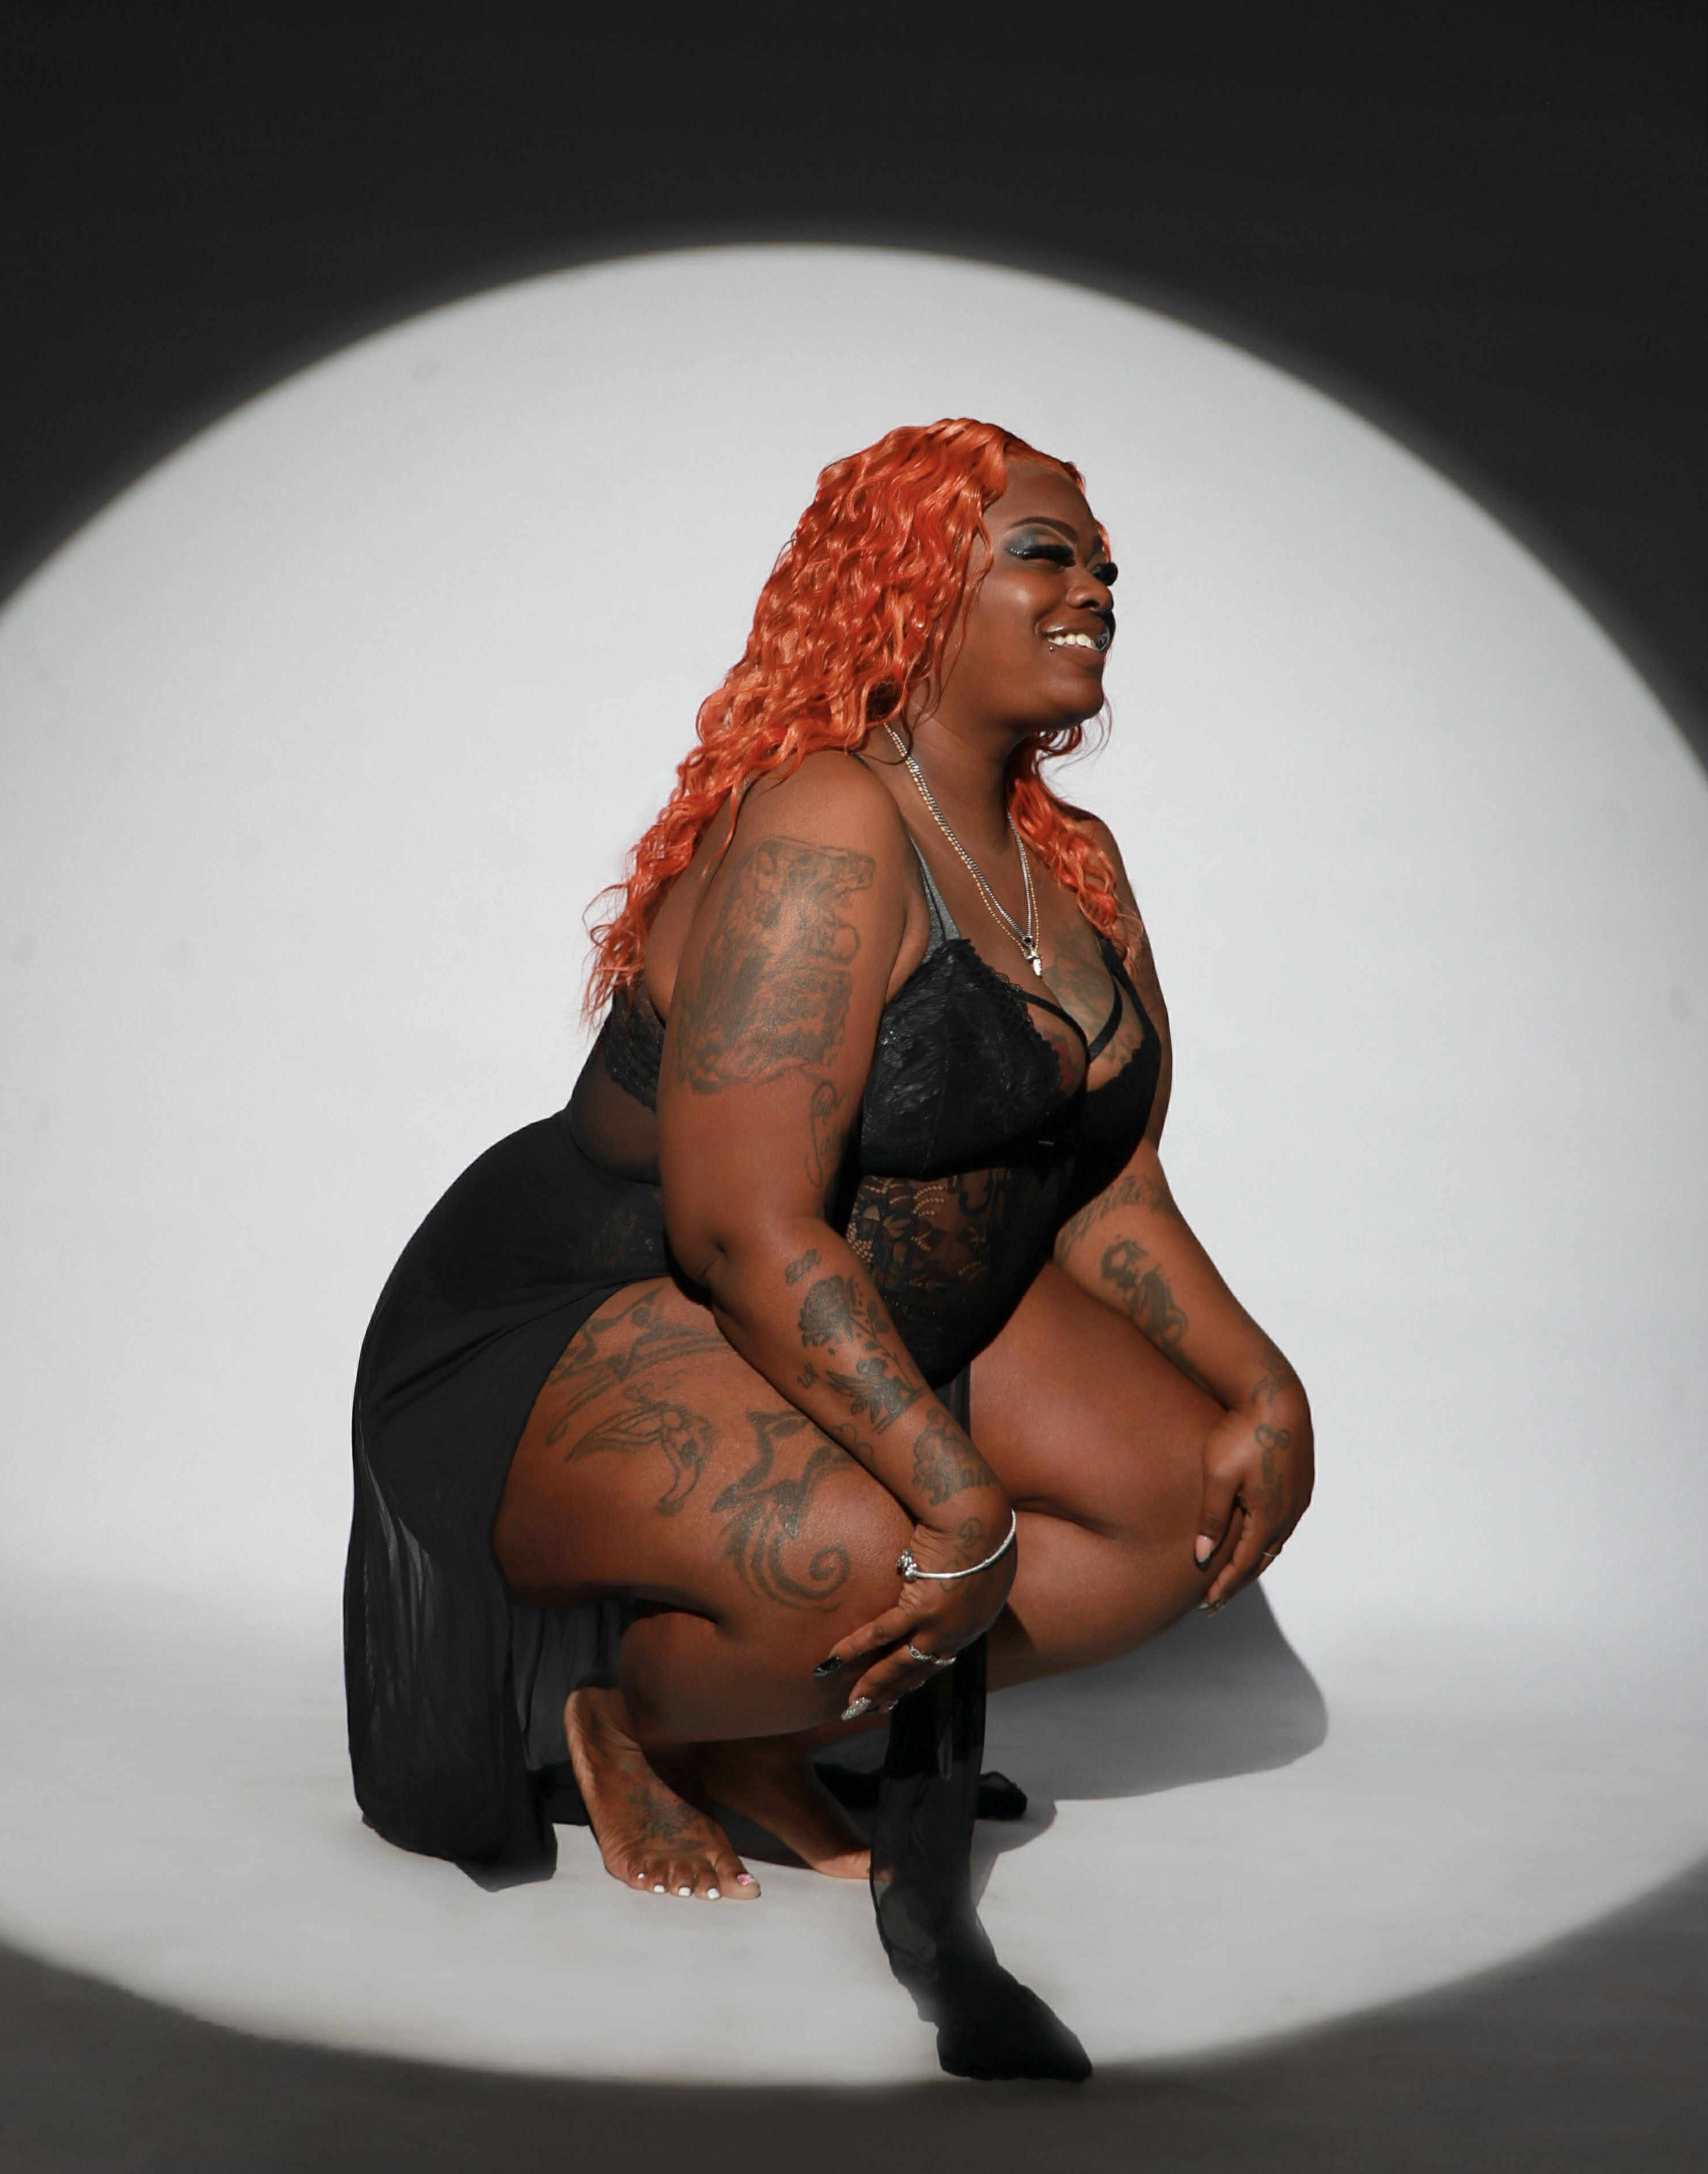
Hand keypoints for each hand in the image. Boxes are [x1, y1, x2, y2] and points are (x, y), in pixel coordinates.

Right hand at [815, 1507, 1016, 1716]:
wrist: (978, 1515)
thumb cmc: (981, 1525)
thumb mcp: (984, 1561)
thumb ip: (968, 1577)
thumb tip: (952, 1572)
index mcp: (974, 1623)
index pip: (940, 1659)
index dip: (917, 1676)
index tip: (899, 1690)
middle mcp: (959, 1633)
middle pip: (920, 1671)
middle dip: (892, 1692)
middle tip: (868, 1709)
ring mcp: (942, 1625)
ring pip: (901, 1664)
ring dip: (873, 1685)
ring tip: (850, 1702)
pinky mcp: (923, 1609)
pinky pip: (882, 1633)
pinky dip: (856, 1648)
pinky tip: (834, 1659)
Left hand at [1195, 1396, 1312, 1610]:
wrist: (1275, 1398)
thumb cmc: (1241, 1433)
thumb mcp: (1217, 1476)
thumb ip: (1210, 1519)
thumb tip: (1200, 1558)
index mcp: (1269, 1517)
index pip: (1243, 1565)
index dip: (1224, 1586)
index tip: (1206, 1604)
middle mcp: (1289, 1513)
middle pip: (1261, 1560)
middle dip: (1238, 1581)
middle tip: (1215, 1599)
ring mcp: (1298, 1499)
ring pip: (1275, 1543)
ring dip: (1253, 1560)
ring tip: (1233, 1575)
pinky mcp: (1301, 1484)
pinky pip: (1283, 1524)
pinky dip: (1266, 1539)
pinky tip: (1255, 1539)